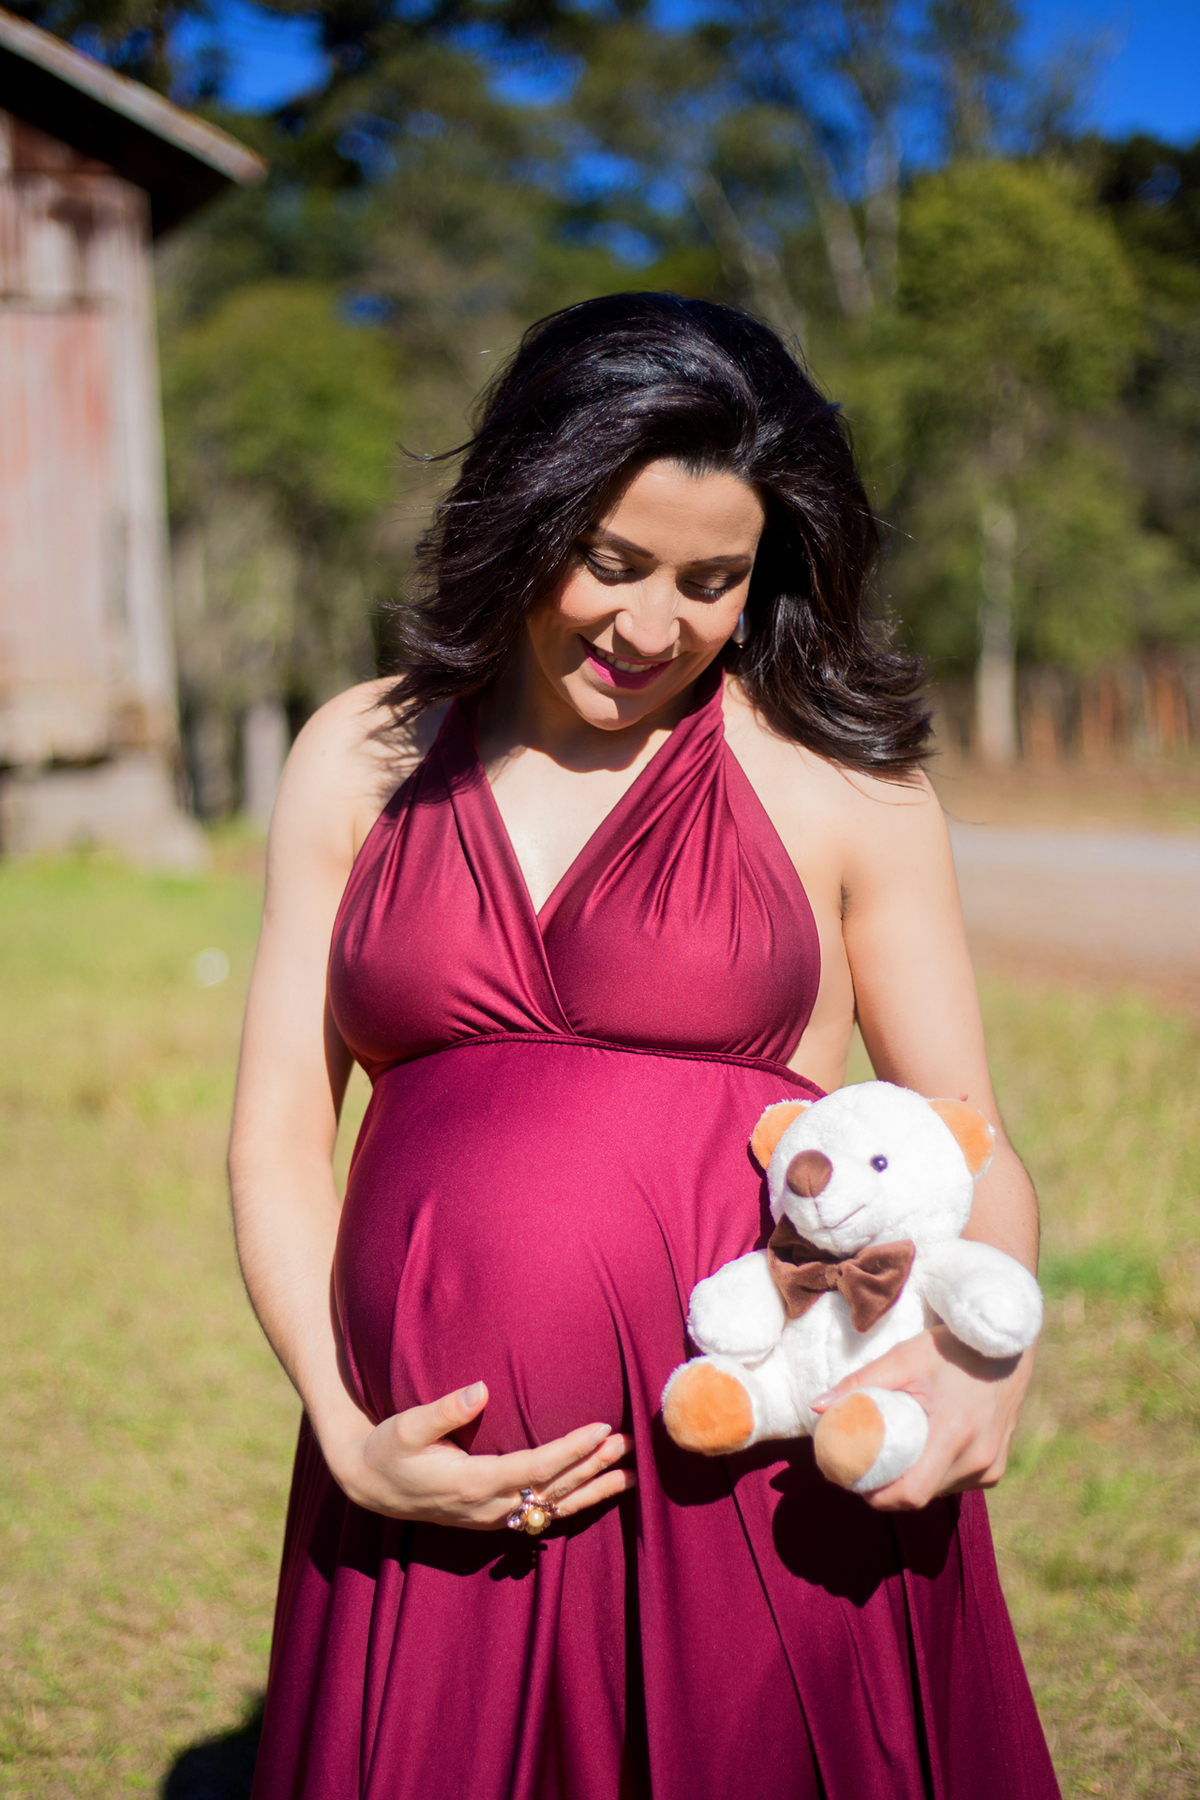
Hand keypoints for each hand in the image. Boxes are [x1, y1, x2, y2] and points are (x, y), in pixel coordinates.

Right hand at [322, 1381, 634, 1529]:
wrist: (369, 1486)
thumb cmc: (388, 1449)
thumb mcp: (406, 1426)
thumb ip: (444, 1411)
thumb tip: (480, 1390)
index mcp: (472, 1484)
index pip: (534, 1468)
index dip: (570, 1450)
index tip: (600, 1429)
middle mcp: (487, 1508)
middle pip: (551, 1489)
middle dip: (591, 1467)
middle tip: (626, 1443)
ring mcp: (491, 1517)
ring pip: (552, 1508)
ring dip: (590, 1490)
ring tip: (629, 1475)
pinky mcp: (492, 1517)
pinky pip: (541, 1514)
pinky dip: (573, 1504)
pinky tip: (596, 1491)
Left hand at [811, 1326, 1034, 1510]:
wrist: (1005, 1344)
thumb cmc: (951, 1348)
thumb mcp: (903, 1357)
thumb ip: (860, 1384)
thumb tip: (816, 1408)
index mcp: (953, 1434)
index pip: (911, 1493)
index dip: (879, 1495)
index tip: (856, 1480)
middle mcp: (978, 1458)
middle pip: (922, 1495)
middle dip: (890, 1487)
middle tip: (867, 1465)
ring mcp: (992, 1466)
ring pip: (939, 1492)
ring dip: (914, 1481)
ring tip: (895, 1453)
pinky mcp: (998, 1468)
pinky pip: (957, 1483)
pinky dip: (936, 1474)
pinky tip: (925, 1450)